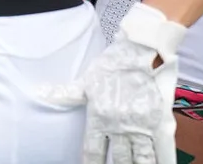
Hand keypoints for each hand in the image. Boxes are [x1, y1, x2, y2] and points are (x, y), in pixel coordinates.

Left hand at [39, 3, 184, 163]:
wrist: (143, 49)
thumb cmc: (115, 63)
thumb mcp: (88, 80)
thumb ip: (66, 94)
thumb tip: (39, 92)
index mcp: (100, 118)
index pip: (93, 151)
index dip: (92, 163)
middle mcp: (120, 126)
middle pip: (119, 160)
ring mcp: (142, 126)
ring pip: (141, 159)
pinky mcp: (161, 122)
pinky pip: (163, 151)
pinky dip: (163, 161)